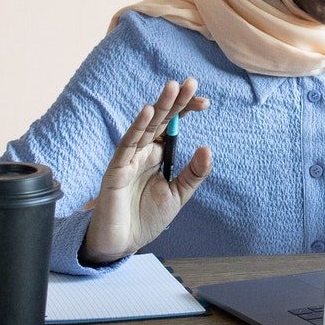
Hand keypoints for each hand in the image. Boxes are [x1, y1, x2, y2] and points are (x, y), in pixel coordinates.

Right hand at [81, 78, 212, 264]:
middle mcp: (145, 151)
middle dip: (176, 101)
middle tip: (190, 82)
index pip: (174, 126)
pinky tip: (147, 112)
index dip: (187, 112)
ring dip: (159, 107)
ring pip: (145, 126)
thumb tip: (207, 148)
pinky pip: (127, 144)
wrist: (123, 242)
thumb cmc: (148, 217)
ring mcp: (130, 158)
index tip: (206, 102)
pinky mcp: (117, 169)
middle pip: (161, 120)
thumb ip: (193, 173)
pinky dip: (137, 127)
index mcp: (160, 155)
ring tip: (172, 88)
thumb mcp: (178, 194)